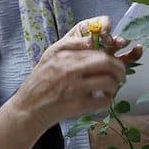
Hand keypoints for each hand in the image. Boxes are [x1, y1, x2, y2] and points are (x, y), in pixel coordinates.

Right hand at [14, 16, 128, 125]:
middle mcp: (70, 70)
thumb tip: (92, 41)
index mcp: (65, 56)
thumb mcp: (50, 57)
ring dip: (114, 87)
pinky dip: (107, 101)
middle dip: (119, 70)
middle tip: (120, 76)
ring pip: (108, 82)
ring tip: (110, 90)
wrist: (28, 108)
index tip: (116, 62)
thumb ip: (70, 47)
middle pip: (107, 63)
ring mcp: (75, 88)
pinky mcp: (78, 105)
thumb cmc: (40, 82)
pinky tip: (101, 101)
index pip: (98, 50)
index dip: (112, 56)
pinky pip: (103, 101)